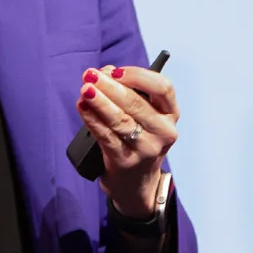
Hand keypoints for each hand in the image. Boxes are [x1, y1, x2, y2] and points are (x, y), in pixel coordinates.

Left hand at [76, 64, 179, 218]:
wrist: (136, 181)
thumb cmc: (137, 137)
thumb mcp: (142, 115)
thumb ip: (127, 90)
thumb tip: (105, 73)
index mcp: (170, 113)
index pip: (163, 88)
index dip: (139, 76)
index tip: (116, 71)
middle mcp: (163, 131)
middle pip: (136, 103)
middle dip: (109, 86)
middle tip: (89, 75)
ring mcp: (146, 148)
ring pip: (120, 120)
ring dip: (99, 102)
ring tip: (85, 90)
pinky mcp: (126, 161)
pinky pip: (106, 136)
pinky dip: (92, 119)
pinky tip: (83, 107)